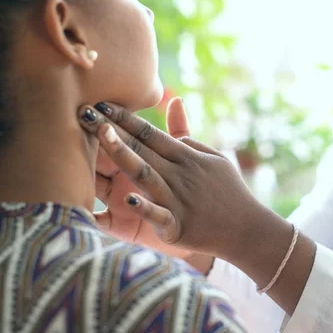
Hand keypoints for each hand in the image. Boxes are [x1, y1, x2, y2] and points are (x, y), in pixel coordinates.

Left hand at [78, 101, 314, 314]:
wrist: (247, 229)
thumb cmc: (228, 191)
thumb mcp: (213, 158)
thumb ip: (188, 136)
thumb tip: (174, 106)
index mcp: (188, 157)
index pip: (151, 133)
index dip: (126, 118)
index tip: (102, 104)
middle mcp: (181, 174)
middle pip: (143, 148)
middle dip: (113, 130)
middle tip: (85, 112)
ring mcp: (179, 200)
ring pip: (146, 174)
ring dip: (123, 155)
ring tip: (103, 137)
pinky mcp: (179, 227)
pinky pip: (159, 216)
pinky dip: (146, 208)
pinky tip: (129, 199)